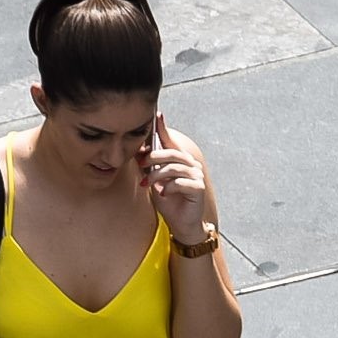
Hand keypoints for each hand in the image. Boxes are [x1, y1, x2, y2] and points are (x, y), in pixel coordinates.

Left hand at [143, 116, 215, 239]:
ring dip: (157, 175)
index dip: (163, 128)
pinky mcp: (198, 188)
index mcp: (180, 160)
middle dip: (153, 157)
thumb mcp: (154, 180)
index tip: (156, 115)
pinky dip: (168, 187)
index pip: (171, 141)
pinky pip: (180, 182)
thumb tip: (139, 150)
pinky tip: (163, 193)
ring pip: (174, 168)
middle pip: (171, 153)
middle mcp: (191, 165)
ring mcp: (197, 175)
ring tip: (147, 184)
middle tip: (141, 164)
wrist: (180, 223)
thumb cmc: (168, 200)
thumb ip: (150, 166)